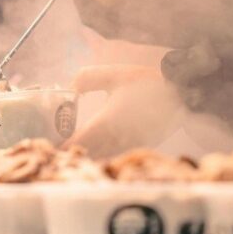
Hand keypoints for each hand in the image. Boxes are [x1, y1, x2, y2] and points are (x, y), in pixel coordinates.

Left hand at [66, 65, 181, 155]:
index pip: (71, 145)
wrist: (184, 94)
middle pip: (82, 156)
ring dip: (86, 152)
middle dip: (68, 150)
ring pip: (98, 158)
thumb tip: (70, 87)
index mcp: (104, 125)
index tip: (48, 138)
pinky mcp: (138, 149)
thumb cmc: (149, 83)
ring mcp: (127, 148)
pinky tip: (100, 140)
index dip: (57, 144)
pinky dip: (102, 152)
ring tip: (77, 140)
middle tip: (57, 140)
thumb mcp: (115, 75)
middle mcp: (114, 142)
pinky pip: (112, 156)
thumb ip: (86, 79)